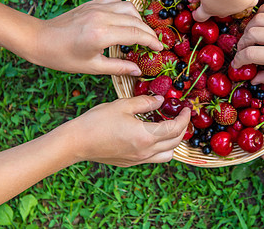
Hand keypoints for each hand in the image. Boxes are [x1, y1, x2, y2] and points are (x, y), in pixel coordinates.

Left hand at [36, 0, 162, 74]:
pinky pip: (116, 0)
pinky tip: (123, 19)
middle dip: (148, 33)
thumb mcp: (92, 67)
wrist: (40, 39)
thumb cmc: (63, 57)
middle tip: (154, 44)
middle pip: (135, 21)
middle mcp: (101, 17)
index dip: (151, 42)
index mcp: (101, 35)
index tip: (160, 49)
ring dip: (138, 20)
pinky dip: (124, 8)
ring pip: (128, 7)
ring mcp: (96, 7)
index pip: (135, 34)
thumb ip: (118, 68)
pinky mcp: (92, 3)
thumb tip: (138, 70)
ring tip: (140, 33)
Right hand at [67, 95, 190, 166]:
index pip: (175, 128)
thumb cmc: (97, 121)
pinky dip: (162, 148)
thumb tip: (161, 100)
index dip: (184, 117)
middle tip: (181, 116)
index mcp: (146, 136)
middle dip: (182, 128)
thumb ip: (145, 102)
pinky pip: (154, 158)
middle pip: (175, 142)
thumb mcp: (123, 105)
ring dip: (174, 142)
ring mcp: (138, 160)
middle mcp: (146, 152)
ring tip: (170, 128)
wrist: (76, 143)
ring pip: (168, 154)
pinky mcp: (131, 163)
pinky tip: (154, 137)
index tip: (187, 109)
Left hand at [188, 0, 258, 21]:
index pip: (199, 17)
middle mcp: (222, 12)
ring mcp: (236, 9)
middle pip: (217, 12)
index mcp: (208, 9)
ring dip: (230, 1)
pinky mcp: (249, 2)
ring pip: (233, 8)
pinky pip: (249, 2)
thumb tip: (189, 0)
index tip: (195, 12)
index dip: (197, 14)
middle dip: (215, 6)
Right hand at [232, 1, 263, 85]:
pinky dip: (262, 12)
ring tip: (250, 37)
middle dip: (242, 44)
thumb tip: (253, 79)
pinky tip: (261, 21)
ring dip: (249, 29)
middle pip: (251, 35)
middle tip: (243, 51)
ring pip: (258, 19)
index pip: (251, 54)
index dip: (239, 60)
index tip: (237, 65)